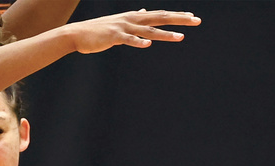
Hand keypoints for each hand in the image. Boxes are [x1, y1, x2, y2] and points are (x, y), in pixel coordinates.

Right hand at [65, 10, 199, 53]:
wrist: (78, 34)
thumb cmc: (100, 30)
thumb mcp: (120, 21)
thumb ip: (135, 18)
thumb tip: (145, 11)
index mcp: (135, 16)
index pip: (161, 15)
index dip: (177, 15)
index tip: (193, 17)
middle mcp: (132, 19)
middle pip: (160, 18)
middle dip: (179, 20)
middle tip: (197, 21)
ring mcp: (123, 27)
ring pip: (149, 31)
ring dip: (165, 34)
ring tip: (181, 37)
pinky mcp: (114, 37)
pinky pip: (128, 40)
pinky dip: (138, 42)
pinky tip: (148, 45)